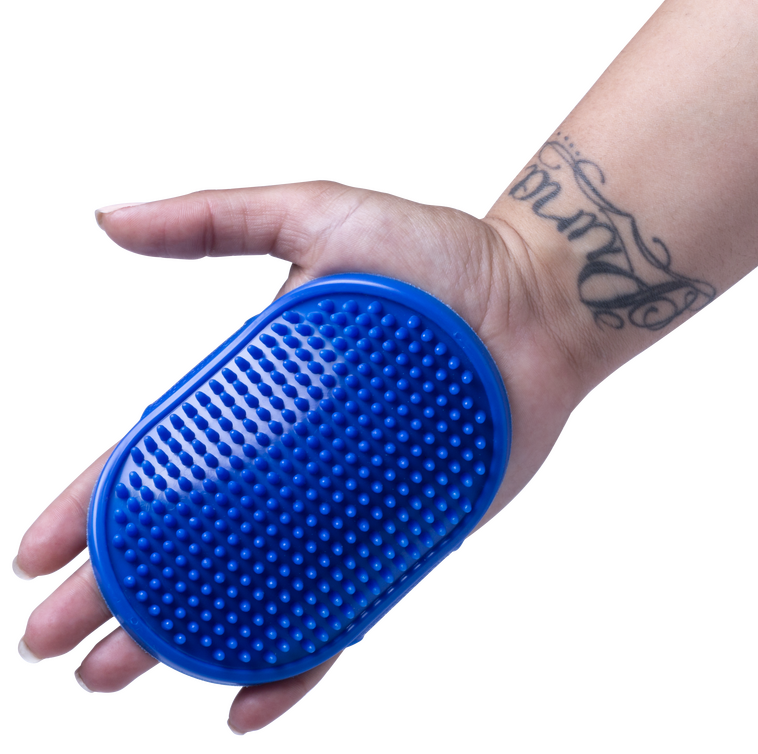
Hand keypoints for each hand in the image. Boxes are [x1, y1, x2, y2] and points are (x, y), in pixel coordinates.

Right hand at [12, 180, 588, 735]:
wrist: (541, 301)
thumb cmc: (437, 254)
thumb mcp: (317, 217)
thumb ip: (213, 219)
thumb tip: (103, 217)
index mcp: (257, 395)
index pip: (155, 465)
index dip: (89, 513)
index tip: (29, 561)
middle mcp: (291, 460)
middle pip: (184, 540)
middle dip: (113, 594)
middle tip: (47, 647)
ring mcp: (343, 508)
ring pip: (246, 591)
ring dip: (178, 642)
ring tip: (108, 681)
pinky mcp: (403, 543)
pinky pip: (341, 618)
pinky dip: (295, 665)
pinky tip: (244, 708)